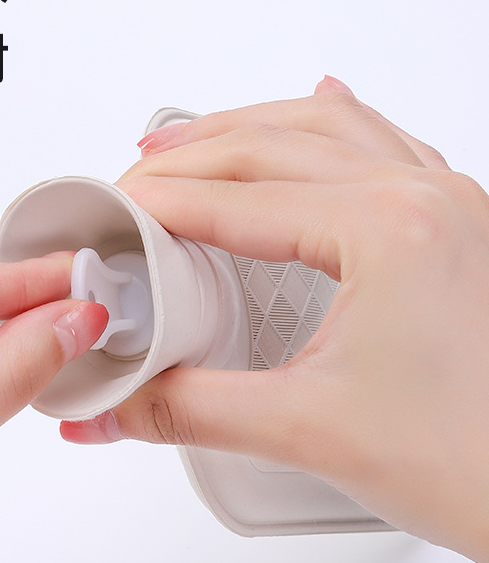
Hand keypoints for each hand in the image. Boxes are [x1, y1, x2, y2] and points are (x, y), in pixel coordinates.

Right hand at [62, 77, 488, 562]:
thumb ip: (188, 410)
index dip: (158, 205)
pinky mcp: (454, 221)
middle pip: (271, 144)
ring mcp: (446, 202)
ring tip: (188, 141)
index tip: (109, 214)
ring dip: (248, 127)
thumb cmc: (469, 460)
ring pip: (326, 126)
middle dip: (189, 157)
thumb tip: (112, 406)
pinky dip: (329, 121)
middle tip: (132, 179)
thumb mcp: (306, 431)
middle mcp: (423, 197)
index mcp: (387, 230)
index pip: (235, 201)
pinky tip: (316, 101)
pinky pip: (382, 139)